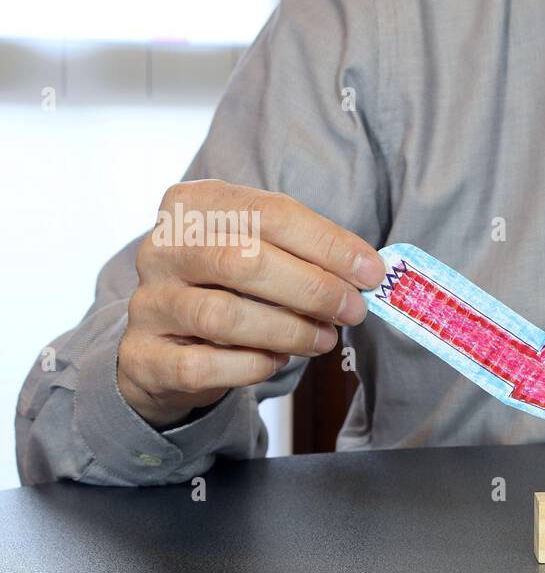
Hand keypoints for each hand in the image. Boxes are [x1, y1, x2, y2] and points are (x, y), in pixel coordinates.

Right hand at [120, 180, 385, 427]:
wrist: (166, 346)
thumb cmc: (230, 290)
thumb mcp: (264, 256)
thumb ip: (308, 256)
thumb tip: (367, 273)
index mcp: (194, 206)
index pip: (270, 213)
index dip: (328, 244)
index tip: (372, 273)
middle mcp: (162, 249)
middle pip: (244, 261)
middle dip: (312, 289)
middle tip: (353, 311)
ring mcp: (149, 303)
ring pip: (224, 315)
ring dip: (289, 331)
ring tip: (324, 339)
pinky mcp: (145, 356)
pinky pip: (203, 364)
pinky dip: (251, 366)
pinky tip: (276, 362)